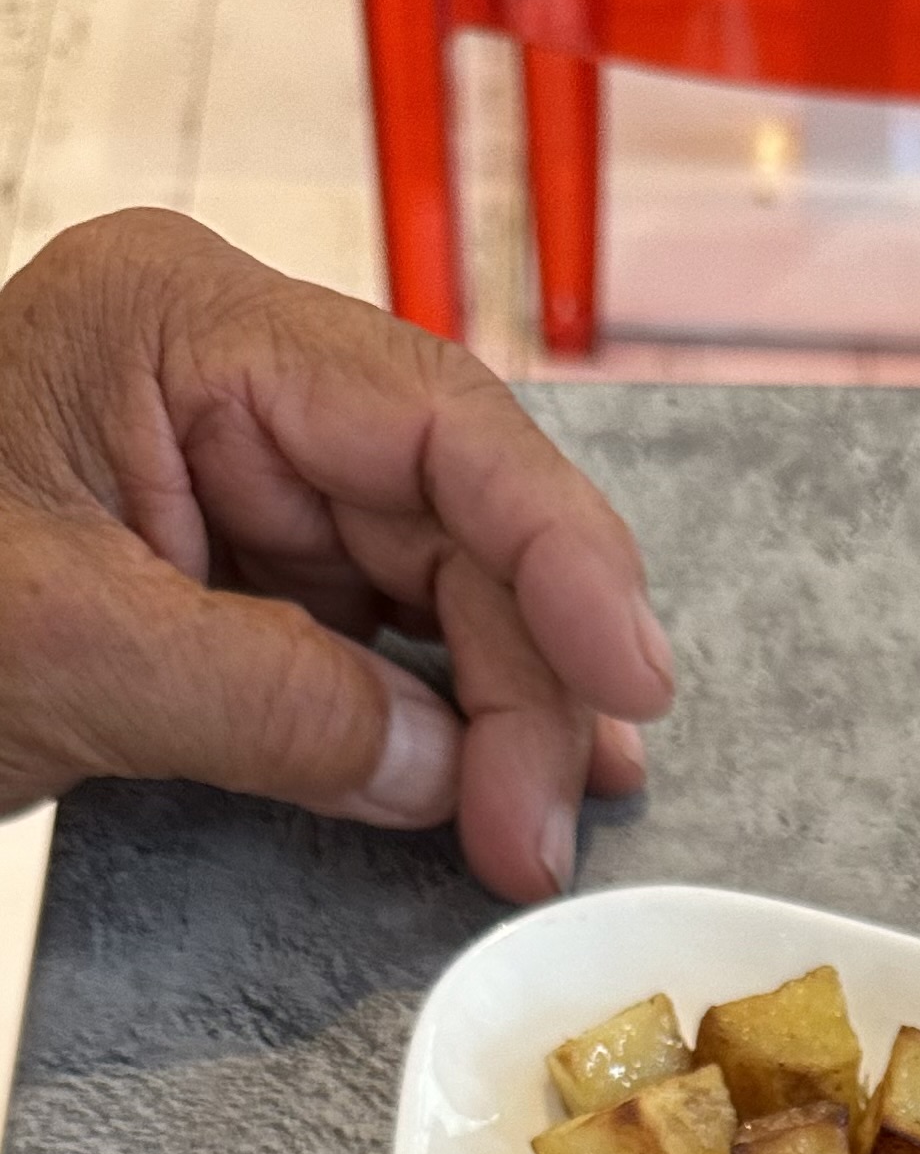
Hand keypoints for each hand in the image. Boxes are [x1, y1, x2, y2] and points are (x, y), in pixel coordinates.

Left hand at [0, 211, 673, 901]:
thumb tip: (444, 771)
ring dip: (505, 709)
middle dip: (525, 671)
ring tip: (544, 829)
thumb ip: (269, 706)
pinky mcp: (230, 565)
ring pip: (434, 580)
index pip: (430, 421)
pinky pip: (374, 634)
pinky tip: (492, 790)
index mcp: (179, 324)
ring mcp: (235, 470)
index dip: (557, 549)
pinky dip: (440, 719)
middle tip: (549, 827)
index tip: (626, 676)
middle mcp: (228, 376)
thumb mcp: (60, 658)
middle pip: (452, 512)